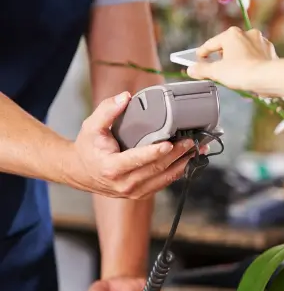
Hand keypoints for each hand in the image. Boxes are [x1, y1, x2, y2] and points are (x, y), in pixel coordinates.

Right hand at [67, 91, 203, 198]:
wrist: (80, 172)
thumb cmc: (88, 148)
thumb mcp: (91, 126)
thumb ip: (107, 110)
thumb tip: (125, 97)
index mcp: (111, 167)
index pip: (137, 160)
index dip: (154, 152)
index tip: (169, 143)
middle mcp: (124, 183)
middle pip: (156, 169)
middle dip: (176, 154)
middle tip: (191, 141)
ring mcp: (134, 192)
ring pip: (163, 178)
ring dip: (182, 164)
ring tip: (196, 150)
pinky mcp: (141, 194)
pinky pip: (163, 184)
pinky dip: (177, 172)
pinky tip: (187, 160)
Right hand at [187, 27, 276, 90]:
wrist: (267, 78)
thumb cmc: (242, 72)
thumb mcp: (216, 72)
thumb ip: (202, 70)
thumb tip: (191, 69)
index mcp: (232, 34)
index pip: (212, 43)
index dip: (203, 52)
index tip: (198, 58)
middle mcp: (247, 34)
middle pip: (229, 45)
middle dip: (222, 55)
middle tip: (216, 67)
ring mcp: (260, 42)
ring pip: (244, 50)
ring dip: (237, 58)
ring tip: (233, 71)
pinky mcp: (269, 52)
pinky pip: (256, 56)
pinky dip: (250, 62)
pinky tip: (247, 72)